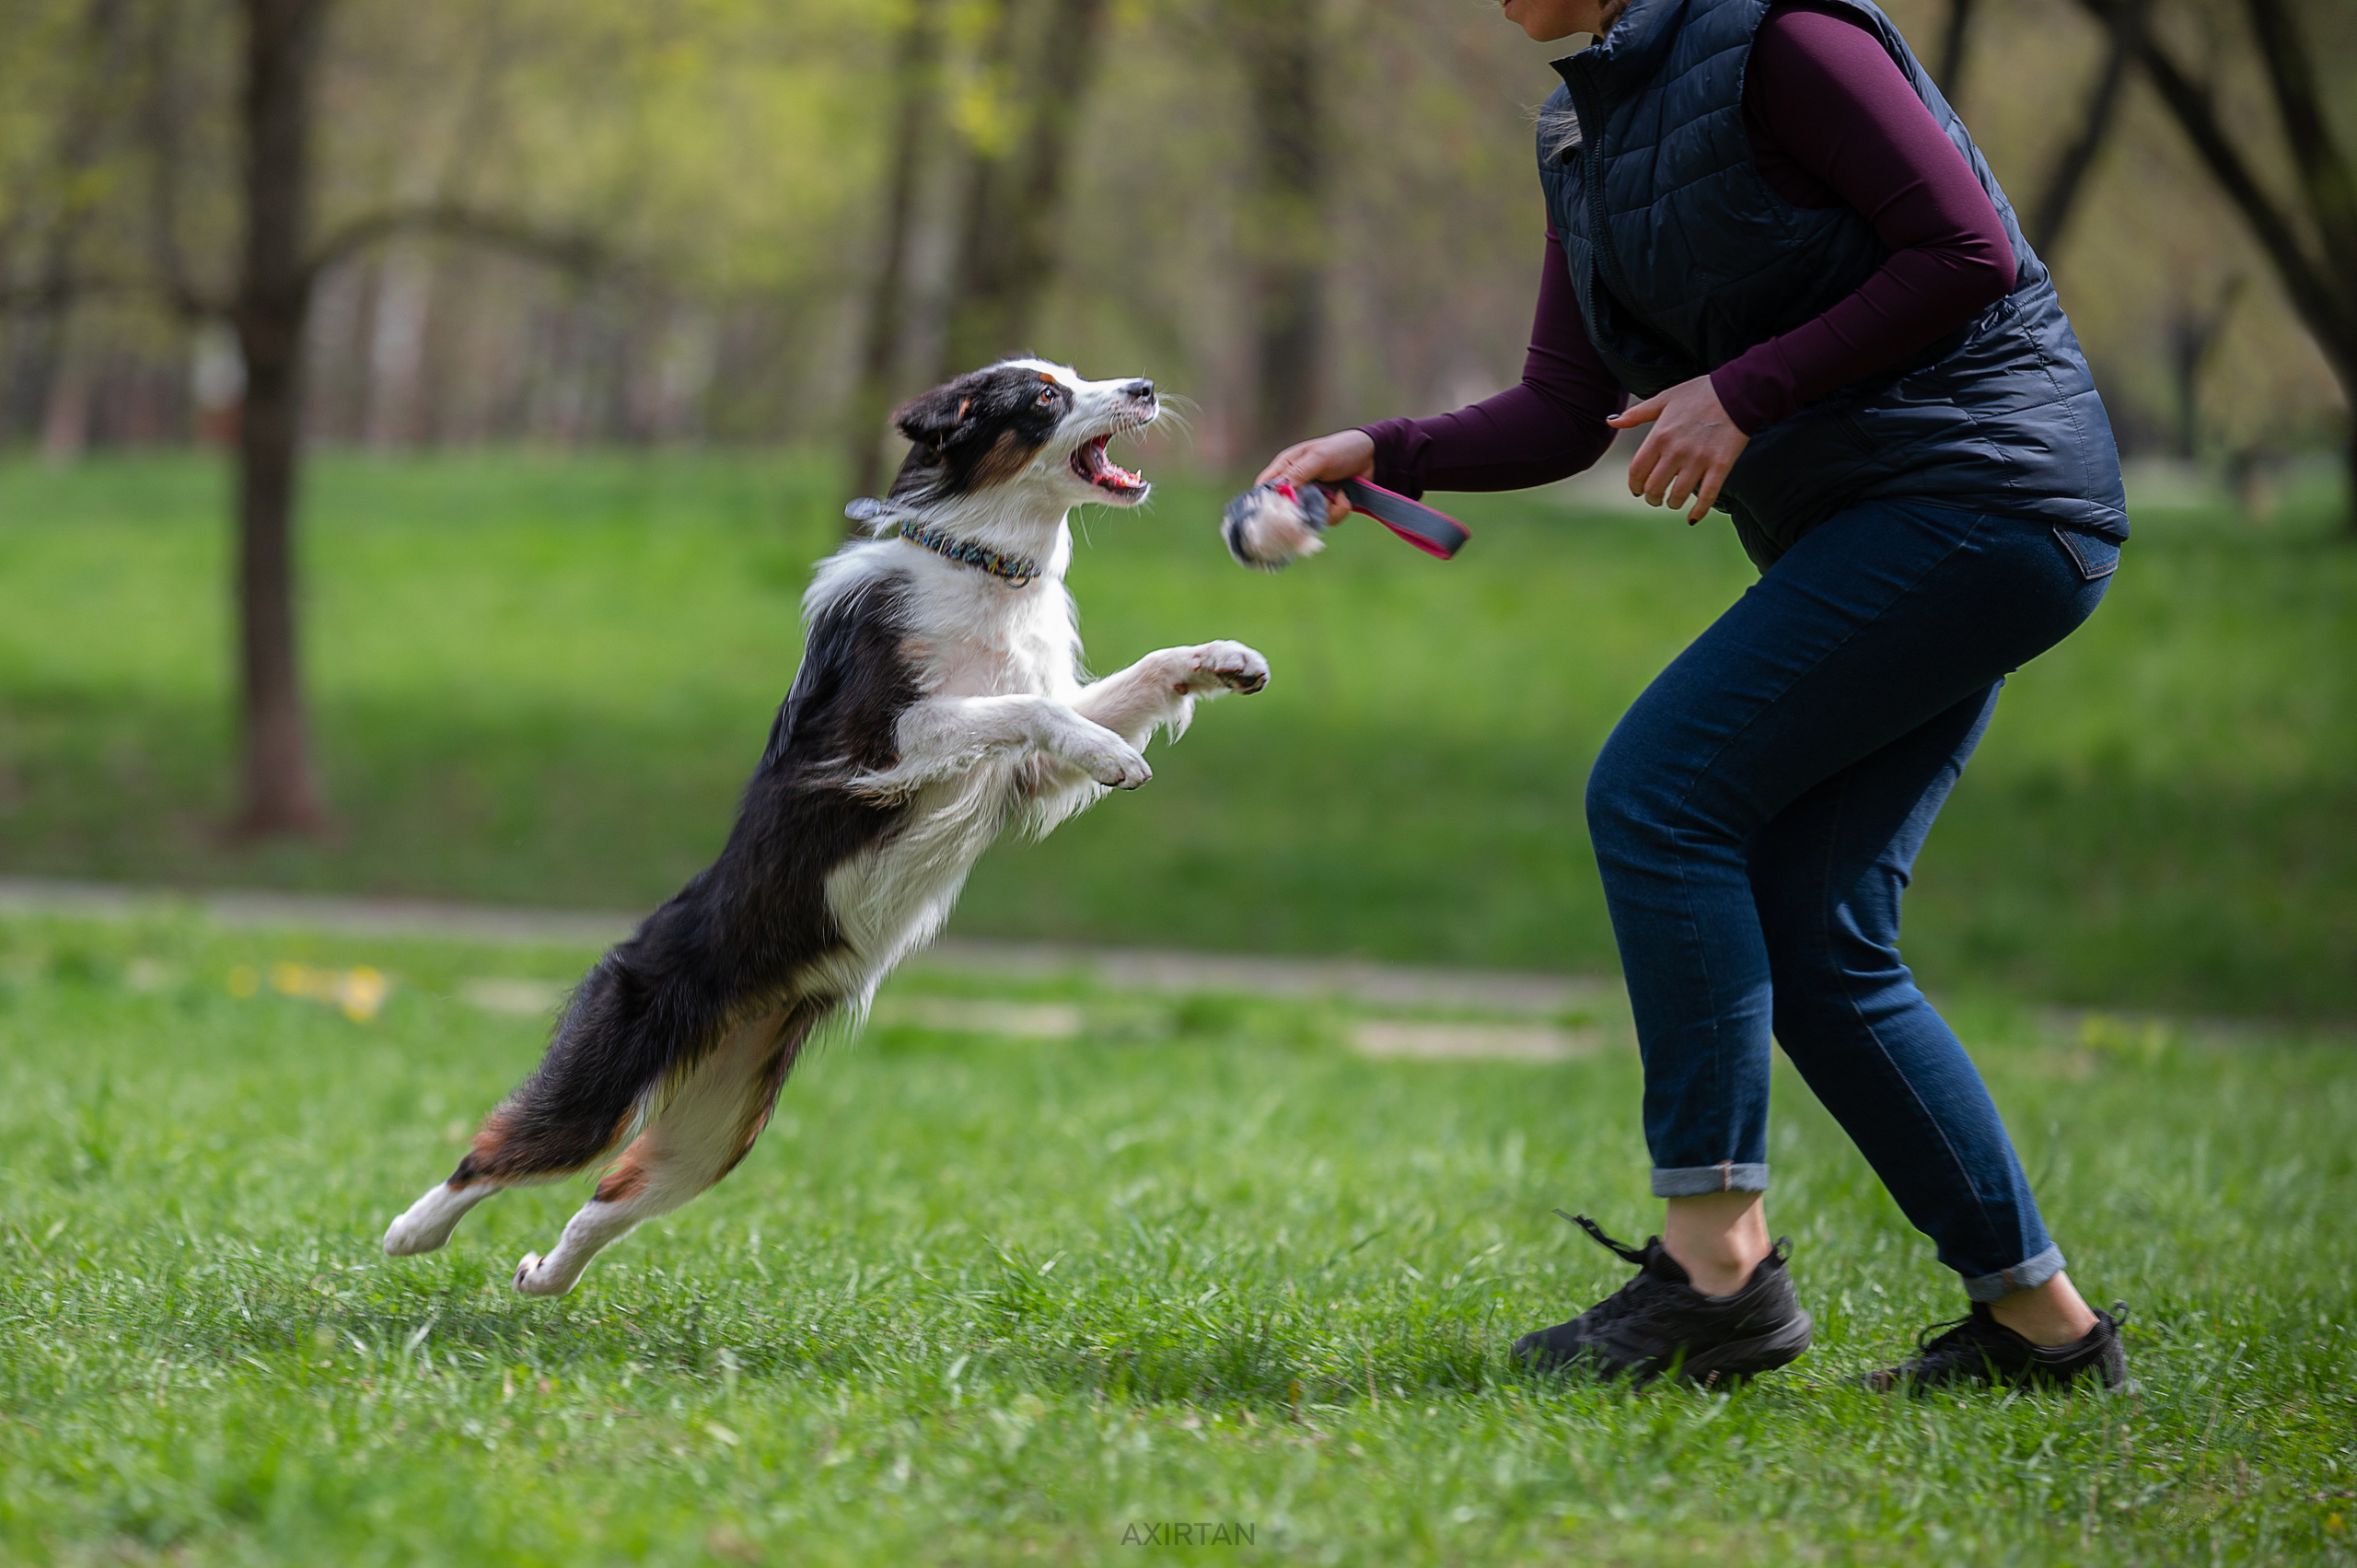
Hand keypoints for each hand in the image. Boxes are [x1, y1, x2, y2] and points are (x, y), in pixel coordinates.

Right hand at [1256, 429, 1372, 525]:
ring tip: (1339, 495)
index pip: (1265, 487)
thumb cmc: (1343, 449)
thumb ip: (1299, 473)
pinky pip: (1323, 521)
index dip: (1268, 501)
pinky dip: (1337, 511)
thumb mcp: (1319, 457)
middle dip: (1304, 510)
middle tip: (1320, 502)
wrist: (1373, 459)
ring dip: (1326, 510)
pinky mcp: (1324, 508)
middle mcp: (1295, 484)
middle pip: (1285, 509)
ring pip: (1306, 518)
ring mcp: (1309, 498)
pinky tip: (1345, 497)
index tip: (1278, 510)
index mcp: (1286, 466)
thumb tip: (1279, 490)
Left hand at [1608, 375, 1748, 521]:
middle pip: (1654, 487)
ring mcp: (1699, 460)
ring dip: (1672, 503)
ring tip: (1672, 501)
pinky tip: (1692, 518)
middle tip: (1655, 498)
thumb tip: (1611, 422)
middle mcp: (1676, 451)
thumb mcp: (1664, 398)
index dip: (1634, 485)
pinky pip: (1707, 496)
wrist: (1737, 392)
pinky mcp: (1720, 466)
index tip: (1638, 490)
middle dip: (1651, 497)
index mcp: (1659, 436)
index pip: (1637, 471)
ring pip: (1677, 496)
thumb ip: (1637, 414)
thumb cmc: (1699, 394)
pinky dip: (1699, 511)